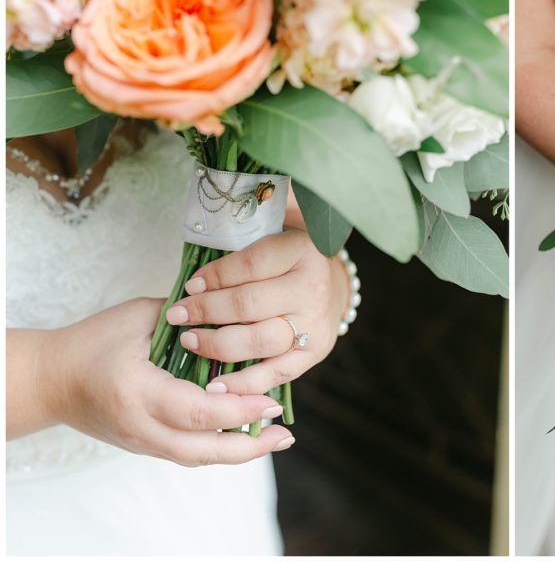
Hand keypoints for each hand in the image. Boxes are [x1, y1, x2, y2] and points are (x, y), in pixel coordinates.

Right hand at [46, 298, 293, 464]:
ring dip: (239, 452)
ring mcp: (140, 441)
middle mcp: (139, 425)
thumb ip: (188, 317)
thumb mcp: (138, 316)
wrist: (49, 379)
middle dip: (248, 444)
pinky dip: (219, 447)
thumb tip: (235, 315)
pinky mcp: (143, 445)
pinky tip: (246, 436)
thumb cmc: (92, 341)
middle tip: (284, 432)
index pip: (197, 410)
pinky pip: (187, 452)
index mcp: (137, 391)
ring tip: (276, 438)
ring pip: (196, 458)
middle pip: (201, 449)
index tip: (272, 401)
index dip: (238, 409)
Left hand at [165, 228, 347, 395]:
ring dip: (217, 344)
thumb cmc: (291, 258)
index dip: (214, 276)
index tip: (189, 285)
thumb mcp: (278, 229)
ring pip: (260, 340)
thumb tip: (216, 214)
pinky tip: (214, 385)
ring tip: (190, 341)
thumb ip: (250, 220)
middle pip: (249, 304)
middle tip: (177, 315)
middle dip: (206, 311)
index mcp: (303, 250)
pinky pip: (274, 373)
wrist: (332, 285)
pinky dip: (243, 383)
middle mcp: (312, 287)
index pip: (250, 264)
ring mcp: (315, 323)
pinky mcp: (314, 353)